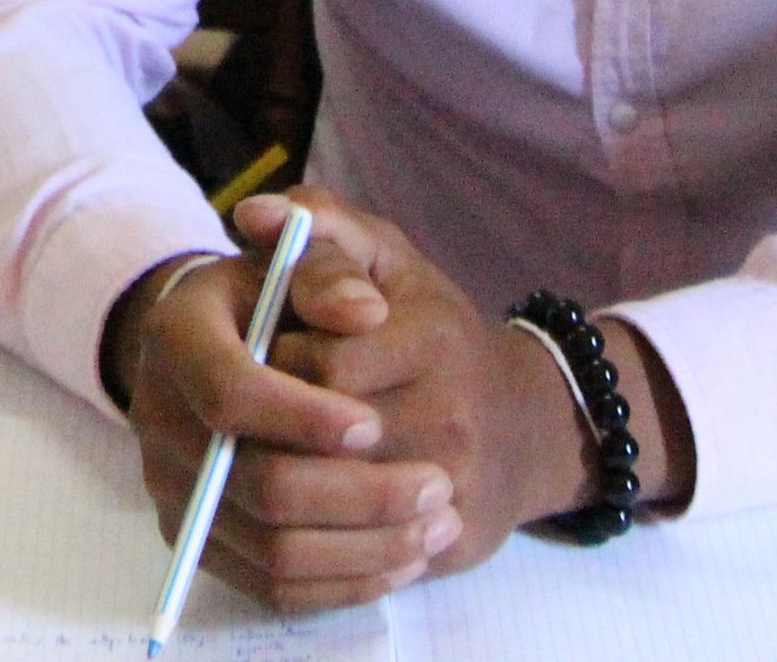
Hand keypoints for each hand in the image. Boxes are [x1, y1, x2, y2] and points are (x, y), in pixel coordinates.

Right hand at [107, 198, 463, 613]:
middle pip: (256, 485)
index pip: (227, 392)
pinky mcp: (204, 542)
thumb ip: (332, 262)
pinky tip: (405, 556)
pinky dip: (345, 582)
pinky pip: (273, 587)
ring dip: (364, 545)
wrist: (251, 347)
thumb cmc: (292, 297)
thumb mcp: (314, 253)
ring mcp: (176, 487)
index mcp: (177, 332)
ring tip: (437, 523)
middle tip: (437, 485)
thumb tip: (362, 311)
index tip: (372, 422)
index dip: (302, 416)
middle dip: (357, 493)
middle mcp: (160, 415)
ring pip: (272, 549)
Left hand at [232, 193, 602, 590]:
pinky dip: (315, 552)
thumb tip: (251, 214)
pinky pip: (365, 561)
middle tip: (253, 424)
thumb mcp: (383, 256)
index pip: (322, 366)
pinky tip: (294, 524)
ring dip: (281, 499)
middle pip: (324, 441)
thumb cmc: (429, 328)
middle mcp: (454, 415)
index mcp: (433, 337)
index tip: (270, 360)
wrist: (525, 423)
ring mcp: (457, 486)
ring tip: (264, 469)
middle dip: (272, 437)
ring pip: (332, 516)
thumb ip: (319, 224)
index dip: (278, 370)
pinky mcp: (454, 544)